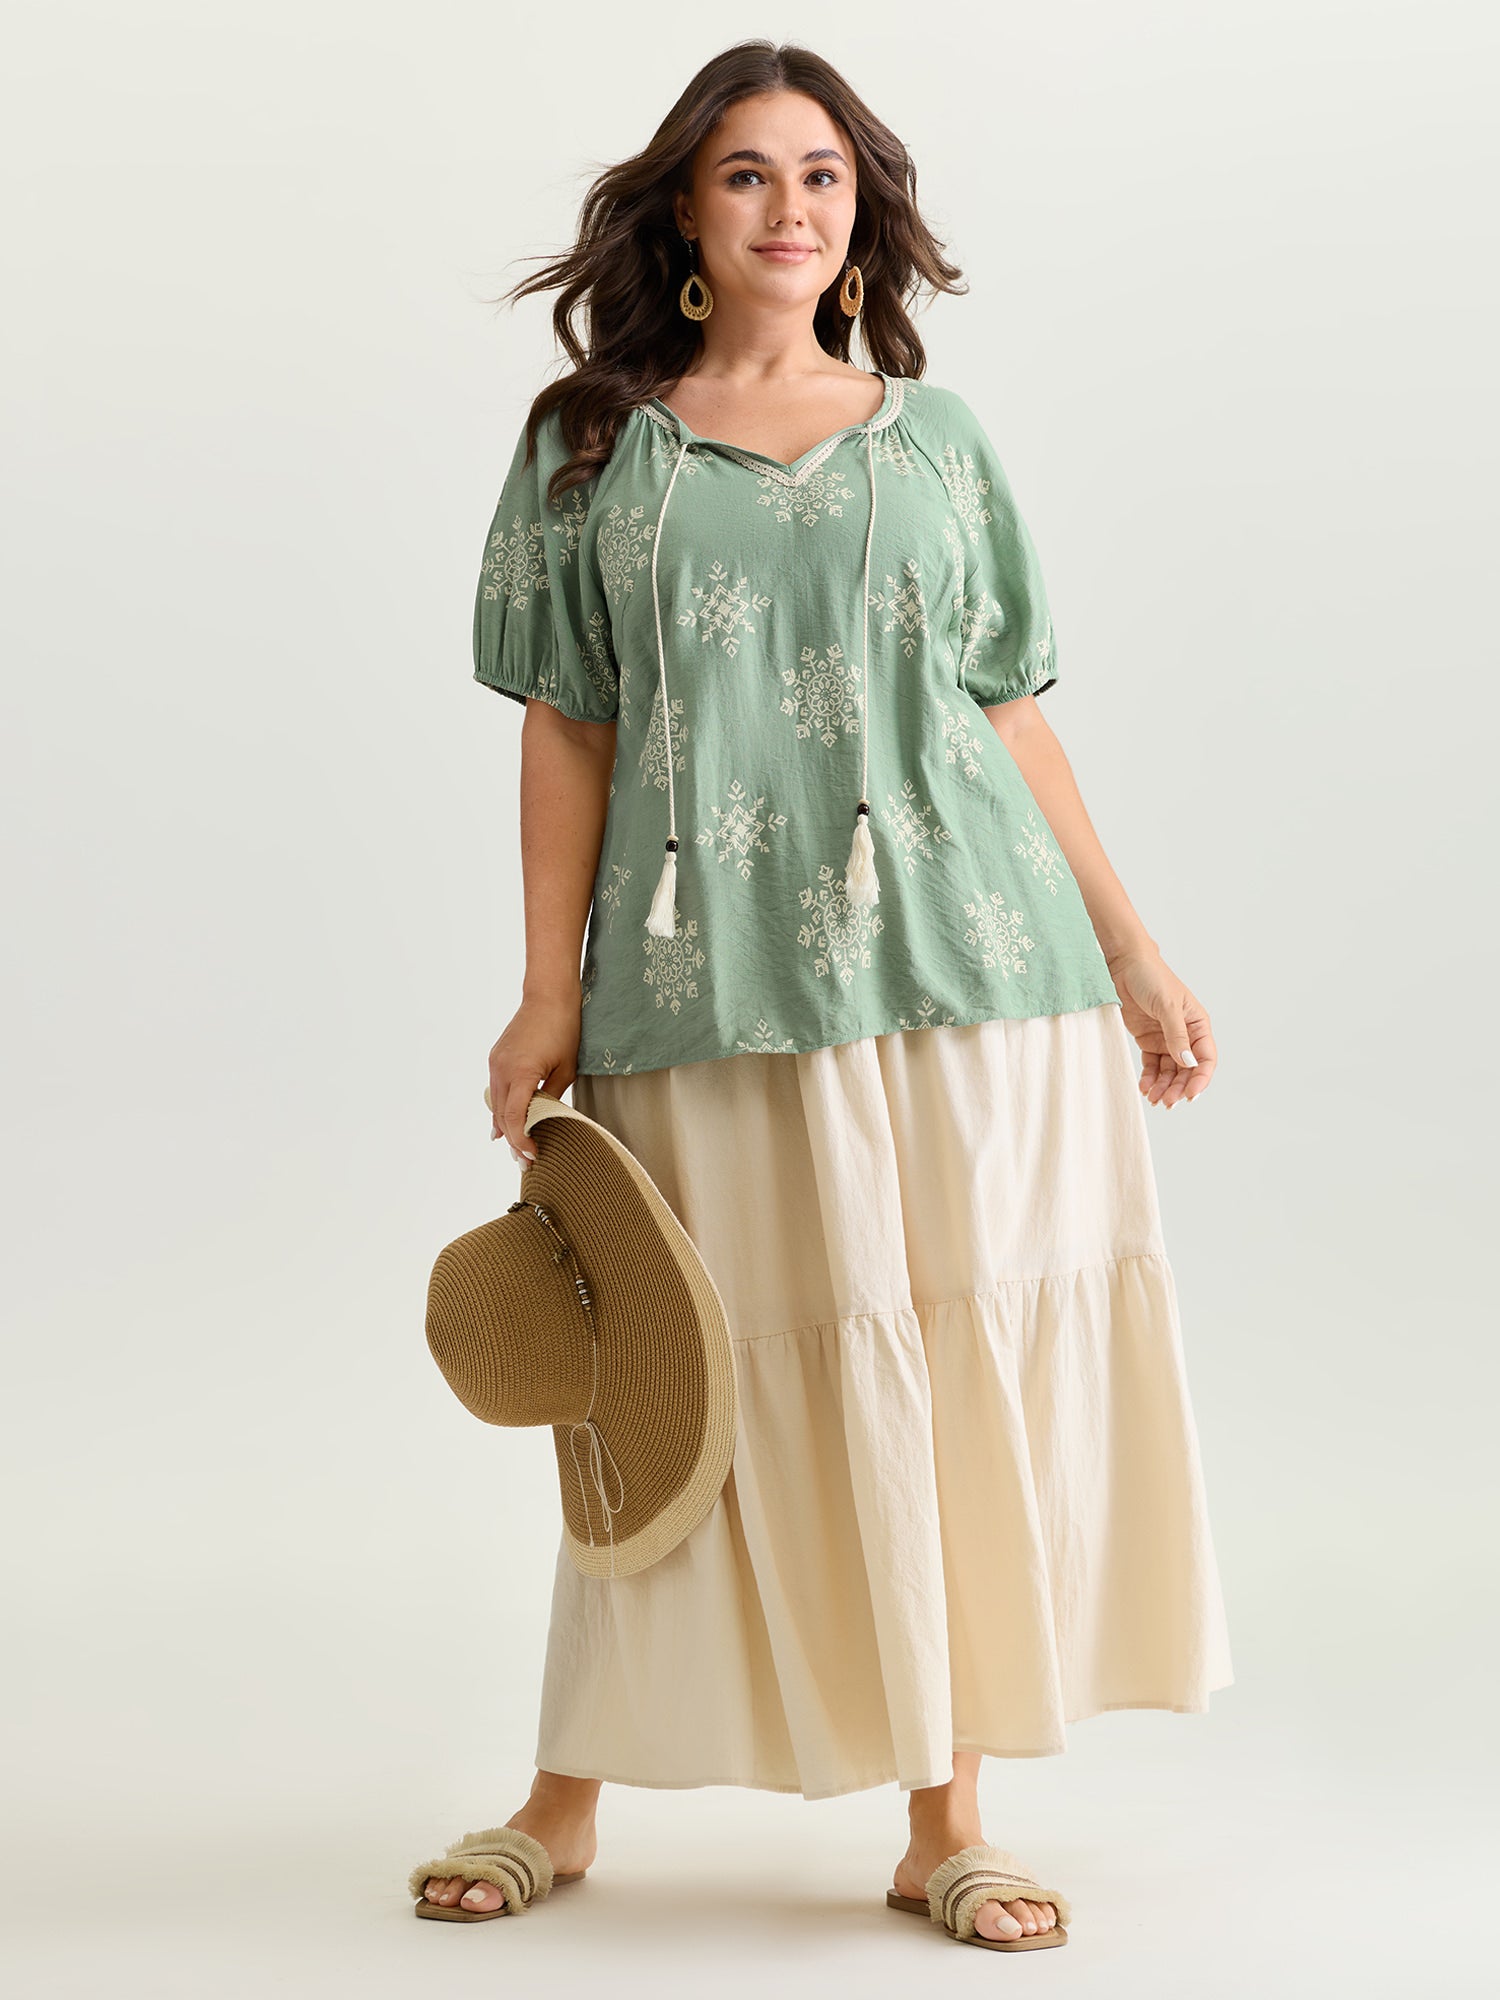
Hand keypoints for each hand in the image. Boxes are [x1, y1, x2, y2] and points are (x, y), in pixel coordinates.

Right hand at [483, 991, 582, 1163]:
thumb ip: (551, 1097)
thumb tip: (543, 1121)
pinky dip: (501, 1108)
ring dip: (505, 1127)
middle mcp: (502, 1069)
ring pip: (496, 1104)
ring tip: (516, 1149)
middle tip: (525, 1163)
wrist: (548, 995)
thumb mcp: (565, 1069)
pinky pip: (496, 1089)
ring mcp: (495, 1062)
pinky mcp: (495, 1057)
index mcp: (521, 1073)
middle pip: (501, 1116)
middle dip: (513, 1141)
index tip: (533, 1156)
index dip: (522, 1141)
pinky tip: (503, 1125)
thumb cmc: (564, 1030)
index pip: (514, 1118)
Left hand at [1104, 947, 1215, 1107]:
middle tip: (1167, 1102)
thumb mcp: (1167, 1006)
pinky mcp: (1147, 1040)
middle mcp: (1184, 1034)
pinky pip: (1152, 1065)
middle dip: (1178, 1087)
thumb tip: (1187, 1062)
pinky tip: (1145, 1087)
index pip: (1205, 1058)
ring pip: (1169, 1071)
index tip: (1190, 1095)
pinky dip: (1150, 1078)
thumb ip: (1177, 1035)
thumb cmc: (1150, 977)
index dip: (1200, 1079)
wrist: (1123, 964)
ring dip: (1164, 1086)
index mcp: (1197, 1024)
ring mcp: (1165, 1038)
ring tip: (1154, 1100)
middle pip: (1186, 1069)